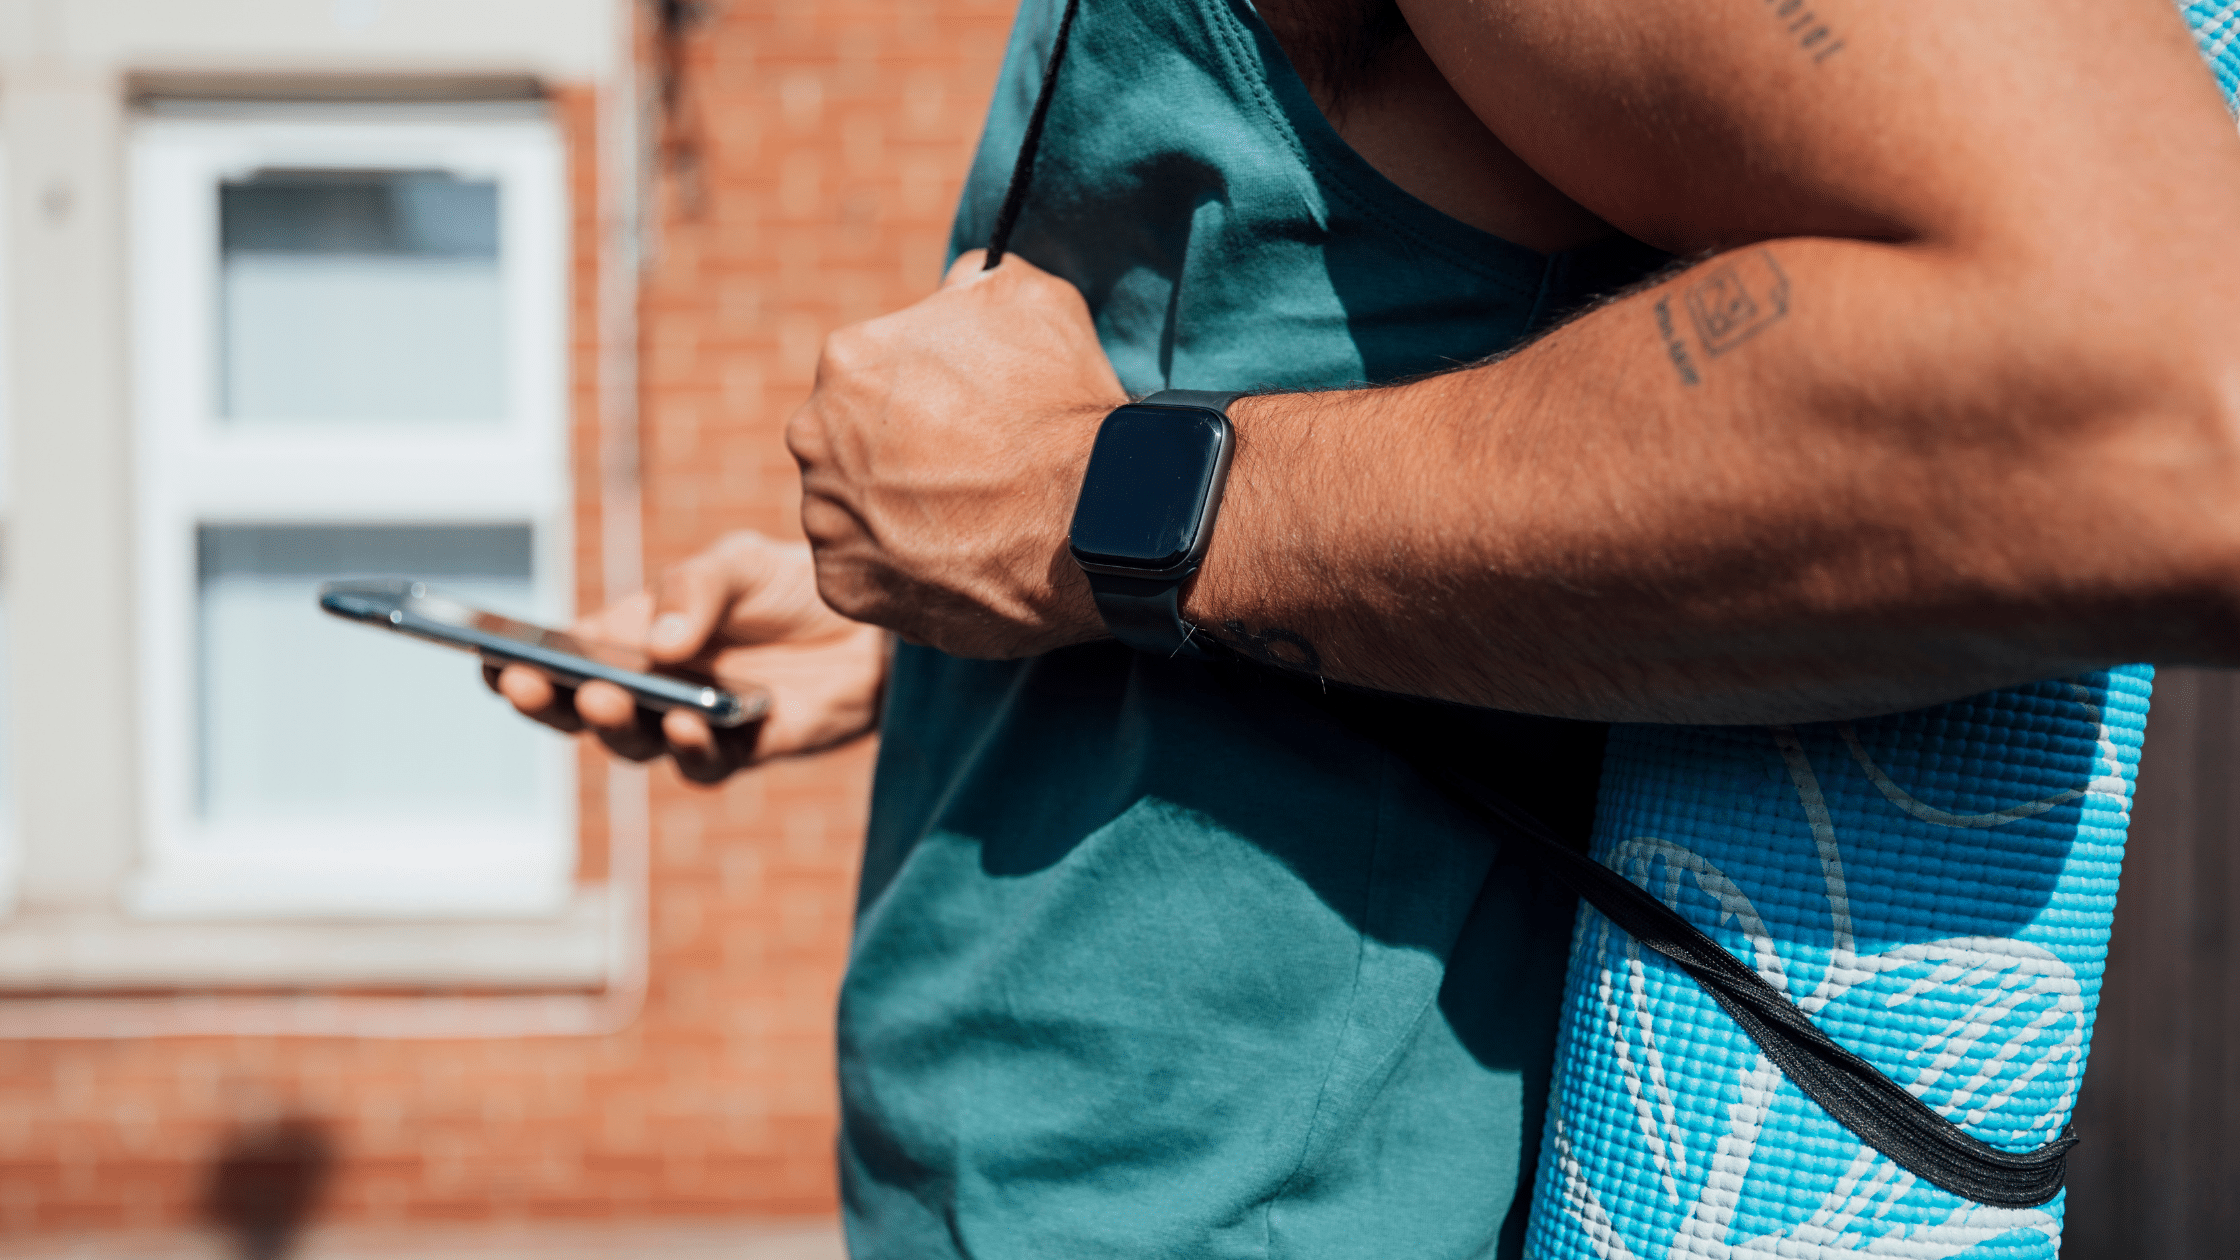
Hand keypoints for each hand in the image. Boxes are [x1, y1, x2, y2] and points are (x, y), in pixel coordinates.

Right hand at [488, 532, 886, 784]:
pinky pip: (703, 766)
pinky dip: (692, 750)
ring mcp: (691, 724)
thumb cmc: (790, 587)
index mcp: (629, 638)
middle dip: (546, 700)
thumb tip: (659, 643)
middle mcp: (651, 688)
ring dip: (613, 725)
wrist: (872, 625)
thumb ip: (696, 591)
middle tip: (526, 680)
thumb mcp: (738, 564)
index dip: (511, 663)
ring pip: (633, 744)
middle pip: (578, 711)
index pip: (556, 657)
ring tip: (605, 697)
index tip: (481, 656)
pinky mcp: (743, 752)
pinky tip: (693, 725)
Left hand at [785, 250, 1130, 657]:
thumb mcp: (1029, 298)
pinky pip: (865, 573)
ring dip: (895, 512)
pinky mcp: (844, 587)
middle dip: (899, 452)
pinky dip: (901, 570)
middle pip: (850, 440)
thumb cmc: (1061, 410)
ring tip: (965, 521)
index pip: (875, 369)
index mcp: (847, 360)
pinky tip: (955, 559)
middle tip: (968, 470)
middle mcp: (813, 437)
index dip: (927, 391)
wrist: (1091, 524)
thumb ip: (972, 283)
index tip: (968, 415)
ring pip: (852, 508)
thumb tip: (957, 286)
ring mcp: (824, 519)